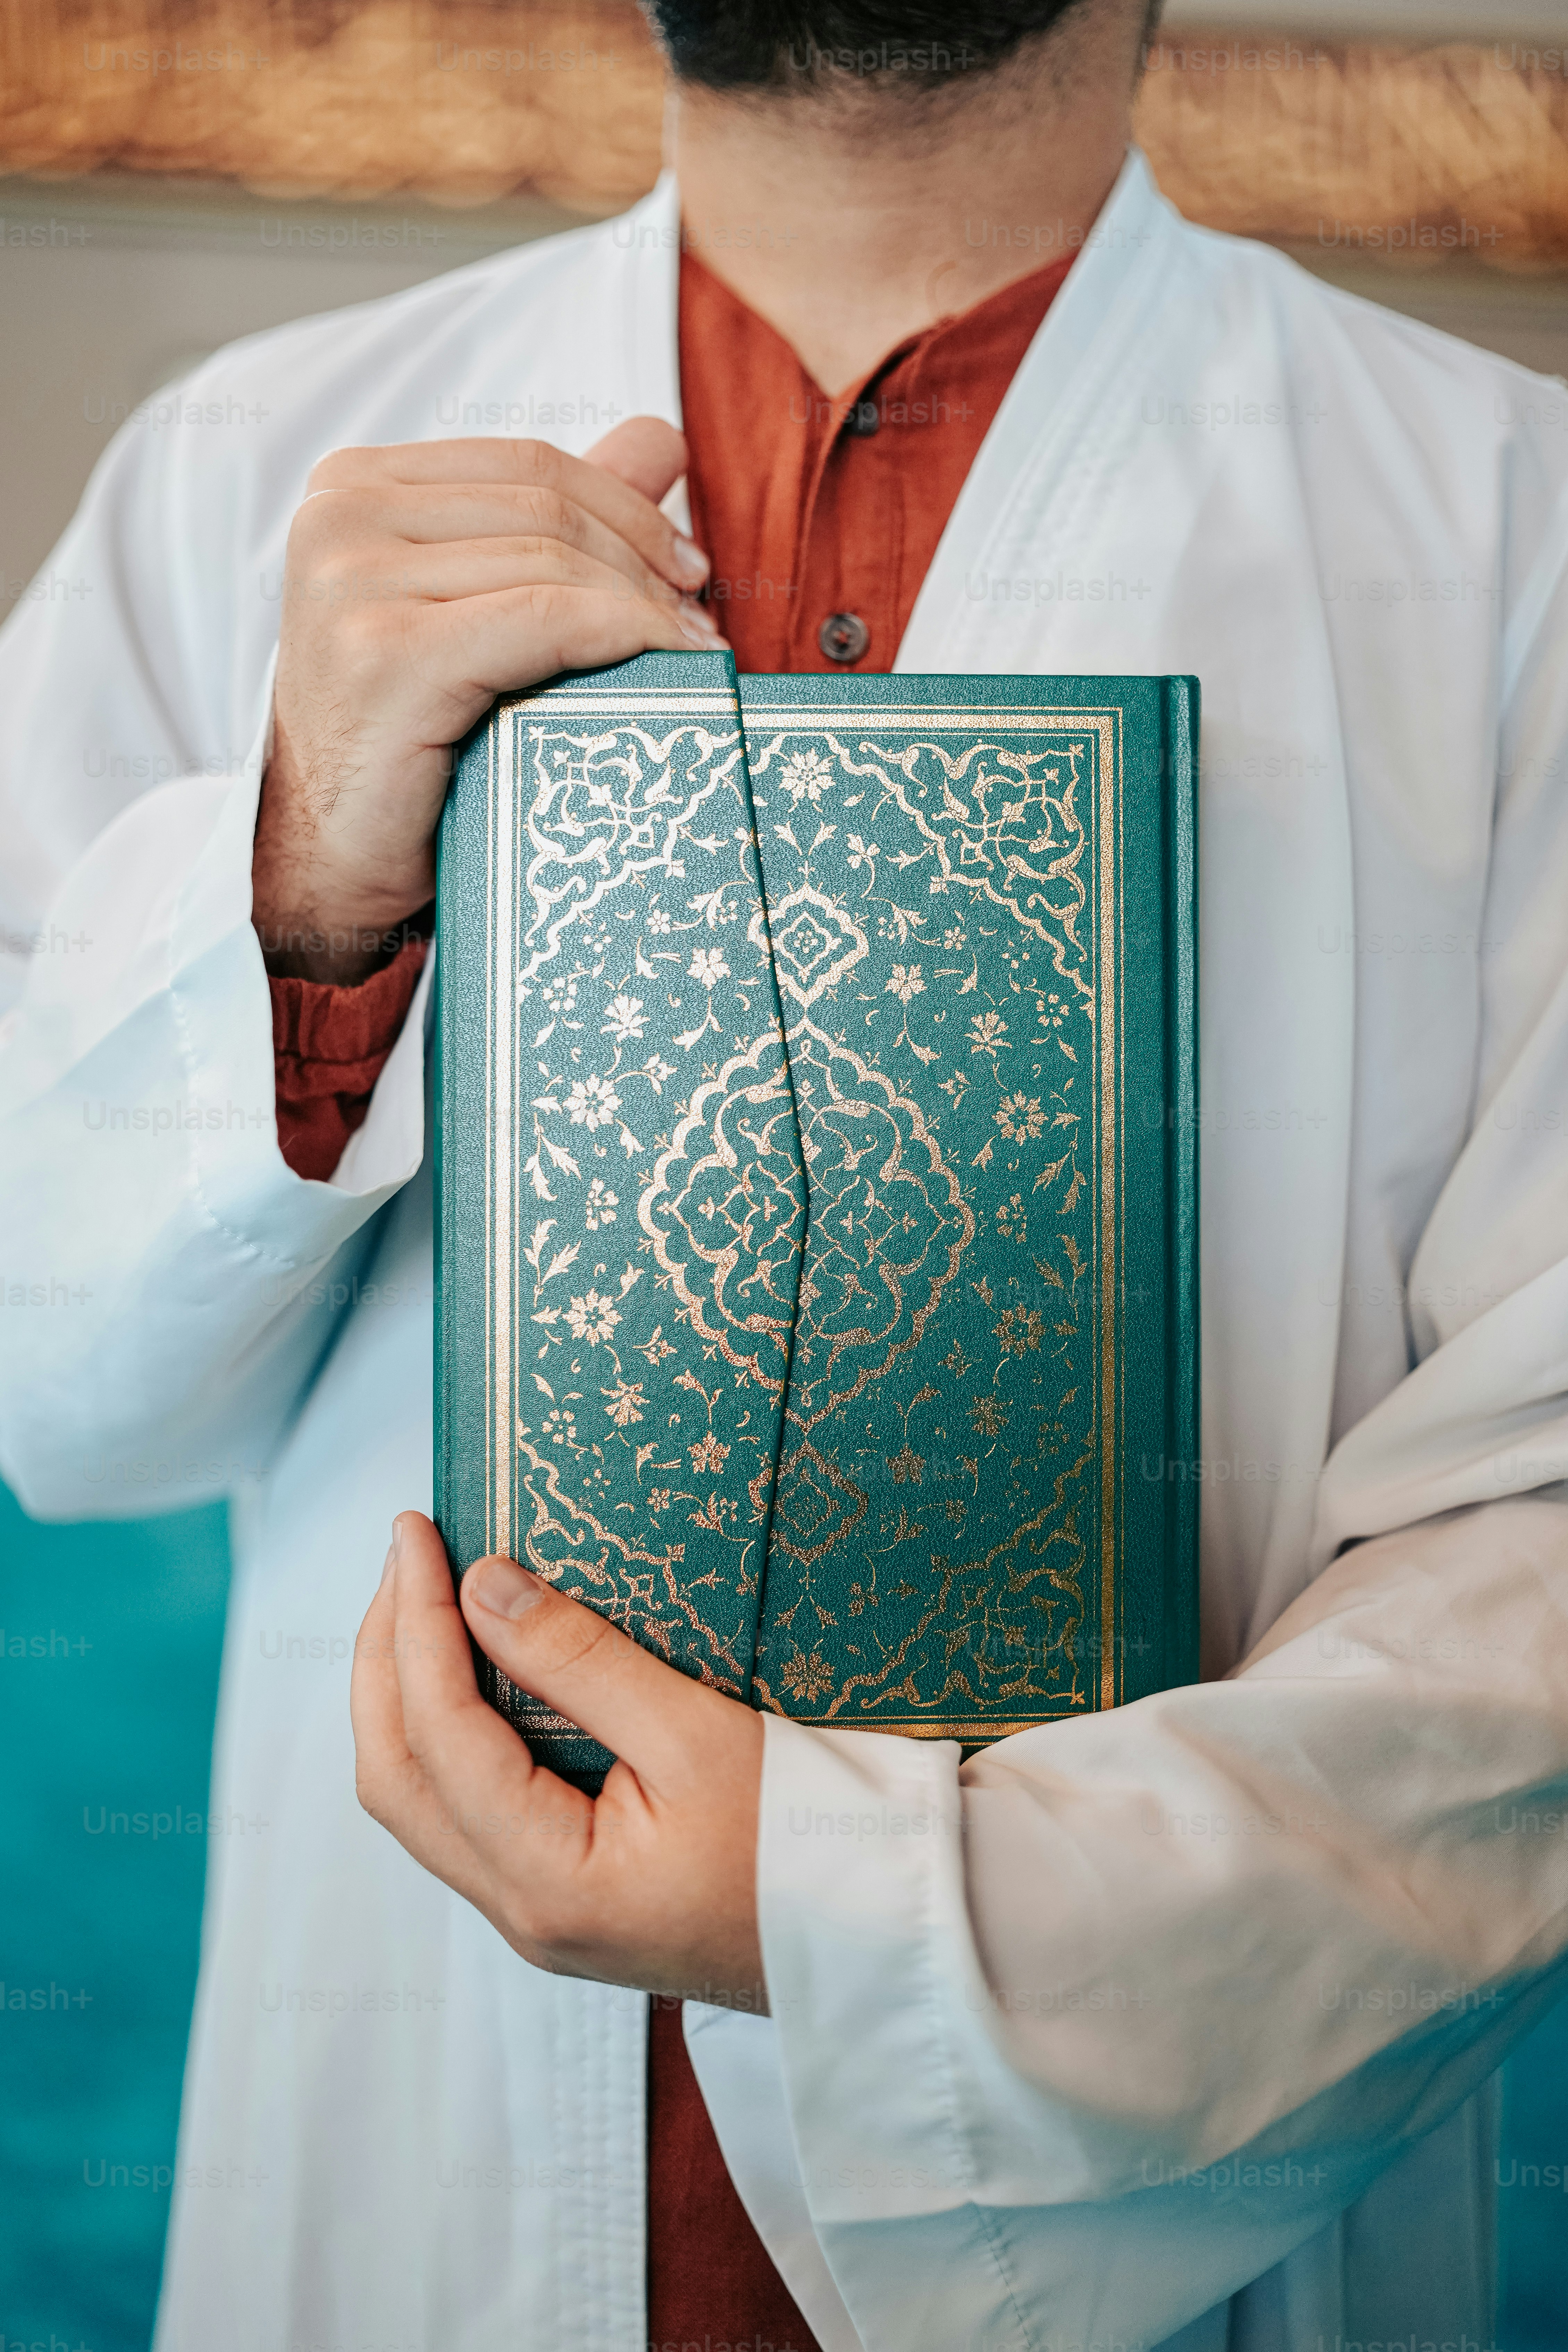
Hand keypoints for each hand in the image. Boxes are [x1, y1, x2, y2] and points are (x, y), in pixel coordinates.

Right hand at [253, 418, 722, 981]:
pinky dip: (626, 638)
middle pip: (546, 508)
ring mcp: (353, 585)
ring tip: (694, 655)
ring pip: (553, 564)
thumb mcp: (472, 607)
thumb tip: (661, 440)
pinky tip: (670, 667)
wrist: (325, 860)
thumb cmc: (405, 740)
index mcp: (350, 487)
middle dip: (646, 561)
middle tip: (702, 622)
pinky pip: (545, 622)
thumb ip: (548, 521)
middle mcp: (338, 519)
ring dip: (647, 607)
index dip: (628, 508)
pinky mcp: (387, 656)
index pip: (528, 465)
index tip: (688, 570)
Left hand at [349, 1512, 766, 2006]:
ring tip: (424, 1597)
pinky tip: (470, 1671)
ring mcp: (533, 1913)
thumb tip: (483, 1586)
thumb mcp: (701, 1735)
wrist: (872, 1938)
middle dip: (384, 1655)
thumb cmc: (807, 1844)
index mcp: (549, 1882)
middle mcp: (520, 1913)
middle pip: (395, 1774)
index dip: (416, 1620)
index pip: (439, 1732)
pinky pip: (461, 1810)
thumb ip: (583, 1663)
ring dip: (404, 1693)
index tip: (417, 1531)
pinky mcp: (557, 1898)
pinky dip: (444, 1731)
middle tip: (406, 1553)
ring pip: (418, 1797)